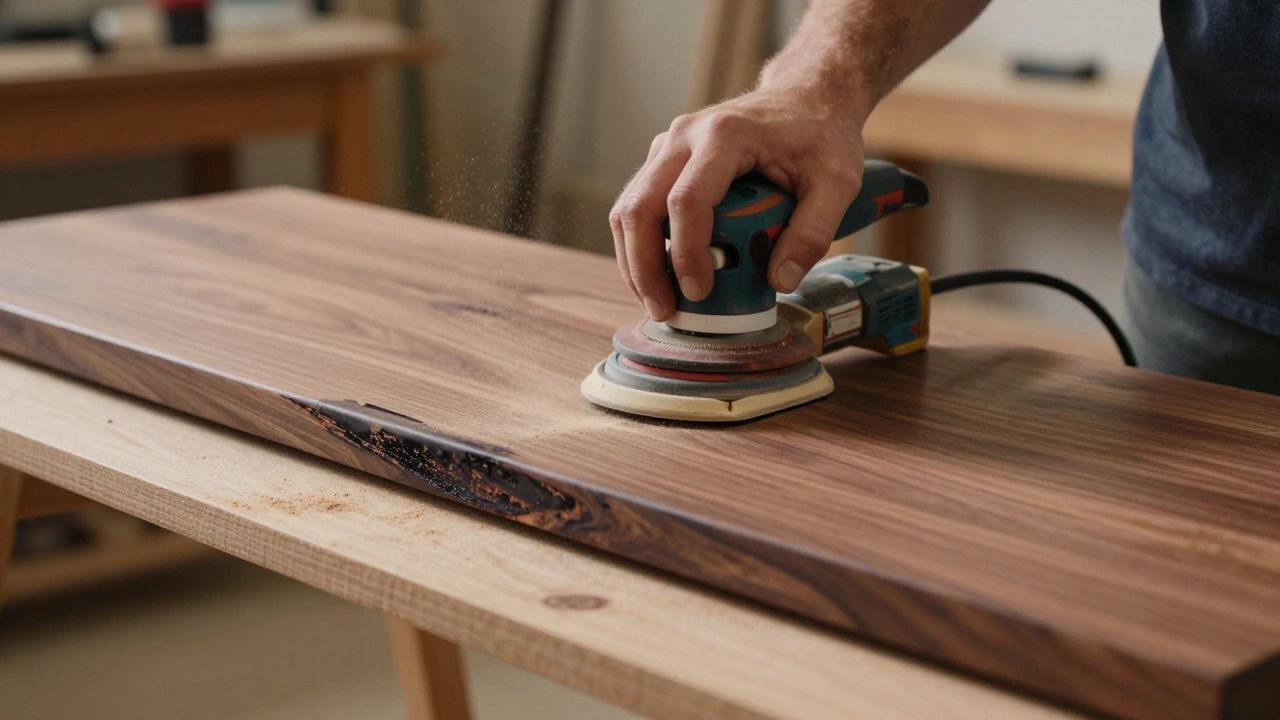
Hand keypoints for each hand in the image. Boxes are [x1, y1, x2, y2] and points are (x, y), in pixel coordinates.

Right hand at [608, 82, 867, 321]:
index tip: (699, 292)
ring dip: (634, 260)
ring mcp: (669, 147)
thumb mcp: (838, 182)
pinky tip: (658, 277)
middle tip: (663, 310)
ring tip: (656, 301)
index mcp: (725, 135)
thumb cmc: (820, 133)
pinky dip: (640, 245)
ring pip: (628, 207)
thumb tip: (781, 280)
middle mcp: (685, 136)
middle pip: (640, 206)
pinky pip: (638, 206)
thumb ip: (814, 232)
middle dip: (644, 266)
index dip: (686, 253)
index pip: (687, 200)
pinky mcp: (665, 161)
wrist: (806, 96)